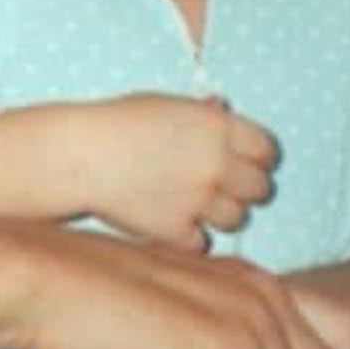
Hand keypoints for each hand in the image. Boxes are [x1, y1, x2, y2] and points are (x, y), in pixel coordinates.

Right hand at [0, 95, 275, 249]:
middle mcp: (216, 165)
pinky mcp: (177, 232)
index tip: (248, 162)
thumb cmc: (120, 123)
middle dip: (244, 189)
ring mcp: (199, 201)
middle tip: (220, 186)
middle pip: (259, 189)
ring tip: (192, 204)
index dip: (259, 158)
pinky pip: (201, 243)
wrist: (82, 156)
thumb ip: (204, 115)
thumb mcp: (168, 105)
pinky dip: (189, 236)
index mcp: (218, 129)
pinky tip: (170, 221)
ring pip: (235, 219)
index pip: (268, 150)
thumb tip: (224, 111)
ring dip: (219, 214)